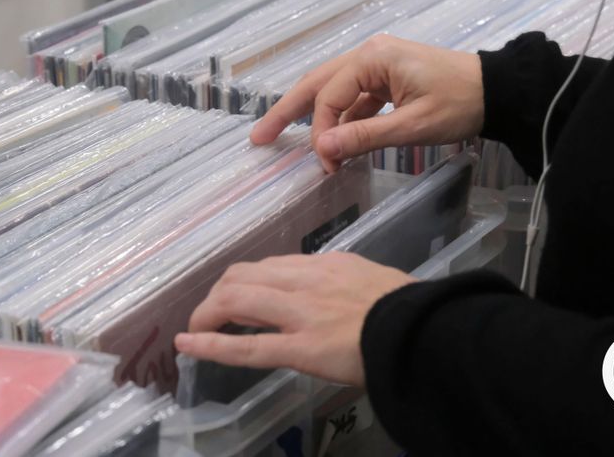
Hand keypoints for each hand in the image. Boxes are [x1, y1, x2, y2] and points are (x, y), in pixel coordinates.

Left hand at [175, 252, 415, 386]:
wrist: (425, 330)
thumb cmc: (409, 310)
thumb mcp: (372, 281)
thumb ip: (344, 284)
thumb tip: (331, 296)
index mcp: (325, 265)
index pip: (271, 266)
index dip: (245, 283)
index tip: (237, 298)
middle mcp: (306, 281)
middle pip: (243, 276)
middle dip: (219, 296)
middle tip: (210, 316)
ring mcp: (300, 314)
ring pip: (237, 301)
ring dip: (208, 314)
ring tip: (194, 331)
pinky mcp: (300, 348)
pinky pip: (247, 345)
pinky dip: (211, 344)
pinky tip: (188, 345)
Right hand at [250, 34, 483, 171]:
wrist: (497, 92)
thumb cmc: (460, 103)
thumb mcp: (412, 125)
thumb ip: (365, 136)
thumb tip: (323, 149)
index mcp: (373, 58)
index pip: (328, 96)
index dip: (321, 133)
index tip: (326, 165)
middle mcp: (369, 56)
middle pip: (317, 85)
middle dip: (287, 112)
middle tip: (259, 137)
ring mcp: (377, 66)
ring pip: (332, 92)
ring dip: (315, 119)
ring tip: (285, 140)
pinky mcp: (387, 79)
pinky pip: (354, 100)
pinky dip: (343, 121)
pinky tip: (336, 143)